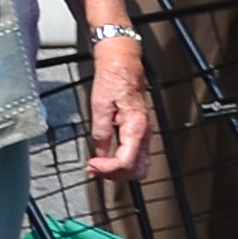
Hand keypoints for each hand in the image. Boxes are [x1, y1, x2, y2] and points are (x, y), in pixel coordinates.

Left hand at [84, 33, 153, 180]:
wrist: (123, 63)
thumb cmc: (114, 79)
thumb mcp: (100, 106)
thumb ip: (100, 133)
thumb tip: (99, 153)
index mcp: (135, 125)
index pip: (126, 160)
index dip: (108, 169)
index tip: (93, 166)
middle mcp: (144, 131)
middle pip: (138, 169)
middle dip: (116, 175)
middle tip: (96, 169)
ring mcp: (144, 132)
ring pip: (140, 165)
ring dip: (119, 171)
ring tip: (99, 166)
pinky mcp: (140, 131)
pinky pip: (136, 155)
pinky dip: (122, 162)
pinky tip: (107, 159)